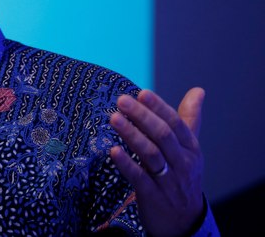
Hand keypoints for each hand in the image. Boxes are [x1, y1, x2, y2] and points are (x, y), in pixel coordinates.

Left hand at [110, 88, 204, 236]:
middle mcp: (183, 163)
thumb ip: (189, 119)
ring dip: (131, 135)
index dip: (159, 108)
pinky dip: (127, 164)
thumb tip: (198, 90)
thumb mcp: (190, 149)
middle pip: (162, 136)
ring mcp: (169, 181)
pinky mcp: (154, 197)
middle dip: (142, 116)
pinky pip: (140, 178)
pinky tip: (113, 151)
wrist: (184, 222)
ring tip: (114, 118)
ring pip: (151, 154)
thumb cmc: (182, 176)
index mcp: (191, 149)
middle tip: (122, 101)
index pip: (176, 124)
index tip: (141, 93)